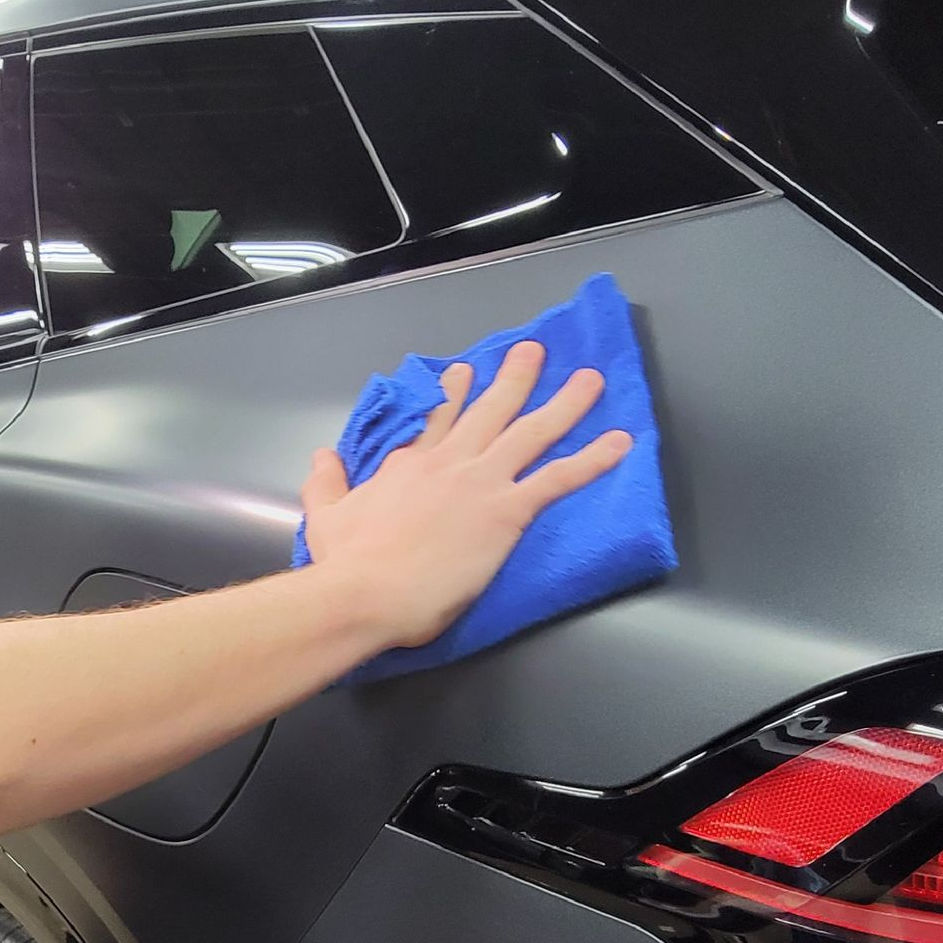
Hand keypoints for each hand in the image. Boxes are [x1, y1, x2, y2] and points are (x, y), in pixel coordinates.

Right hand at [301, 339, 632, 650]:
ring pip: (533, 431)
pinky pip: (559, 478)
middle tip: (535, 352)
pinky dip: (593, 459)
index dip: (456, 393)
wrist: (367, 590)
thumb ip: (326, 482)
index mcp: (410, 464)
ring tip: (591, 380)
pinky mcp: (507, 510)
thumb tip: (321, 456)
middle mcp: (451, 462)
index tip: (468, 371)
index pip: (440, 420)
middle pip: (491, 410)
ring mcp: (482, 481)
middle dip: (516, 378)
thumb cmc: (347, 561)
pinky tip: (620, 444)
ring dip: (566, 403)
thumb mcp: (326, 516)